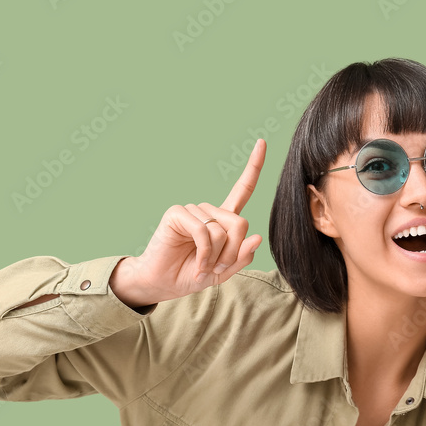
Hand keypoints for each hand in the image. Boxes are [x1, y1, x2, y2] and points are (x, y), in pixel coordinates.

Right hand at [110, 139, 266, 306]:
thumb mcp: (224, 271)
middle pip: (240, 223)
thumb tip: (257, 237)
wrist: (163, 283)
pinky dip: (204, 253)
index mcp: (222, 220)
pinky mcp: (178, 213)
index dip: (253, 167)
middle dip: (233, 252)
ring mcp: (192, 210)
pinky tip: (197, 263)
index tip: (262, 142)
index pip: (242, 190)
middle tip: (218, 267)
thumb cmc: (192, 274)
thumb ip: (242, 257)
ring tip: (202, 265)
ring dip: (215, 256)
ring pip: (221, 231)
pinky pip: (204, 232)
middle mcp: (209, 211)